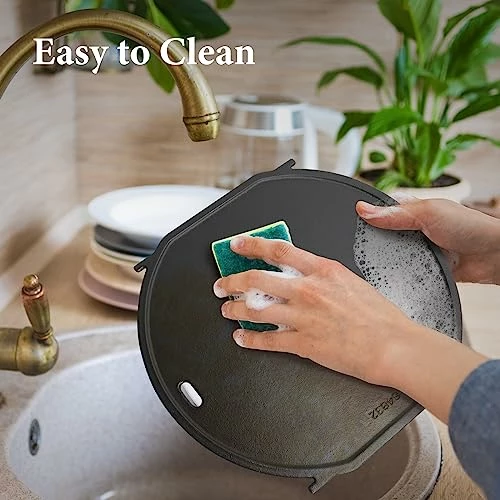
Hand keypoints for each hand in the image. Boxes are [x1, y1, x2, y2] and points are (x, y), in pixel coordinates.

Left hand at [214, 236, 423, 385]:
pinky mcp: (304, 343)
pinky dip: (250, 339)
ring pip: (256, 310)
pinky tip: (242, 338)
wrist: (393, 345)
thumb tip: (301, 271)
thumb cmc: (379, 316)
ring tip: (227, 310)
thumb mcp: (350, 280)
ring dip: (236, 310)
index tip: (238, 245)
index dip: (253, 246)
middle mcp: (308, 291)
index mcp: (323, 271)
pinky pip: (268, 340)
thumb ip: (322, 275)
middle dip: (233, 282)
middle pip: (258, 280)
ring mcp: (303, 317)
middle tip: (222, 285)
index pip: (279, 251)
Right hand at [356, 194, 499, 284]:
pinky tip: (391, 275)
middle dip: (372, 242)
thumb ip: (396, 214)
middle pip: (381, 236)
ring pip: (389, 255)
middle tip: (362, 249)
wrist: (493, 257)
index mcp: (411, 210)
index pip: (380, 211)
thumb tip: (363, 209)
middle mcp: (412, 229)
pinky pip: (402, 272)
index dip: (365, 218)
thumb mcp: (428, 213)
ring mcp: (416, 250)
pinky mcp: (422, 268)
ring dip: (385, 260)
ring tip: (375, 264)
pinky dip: (397, 274)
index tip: (350, 226)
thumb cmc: (470, 227)